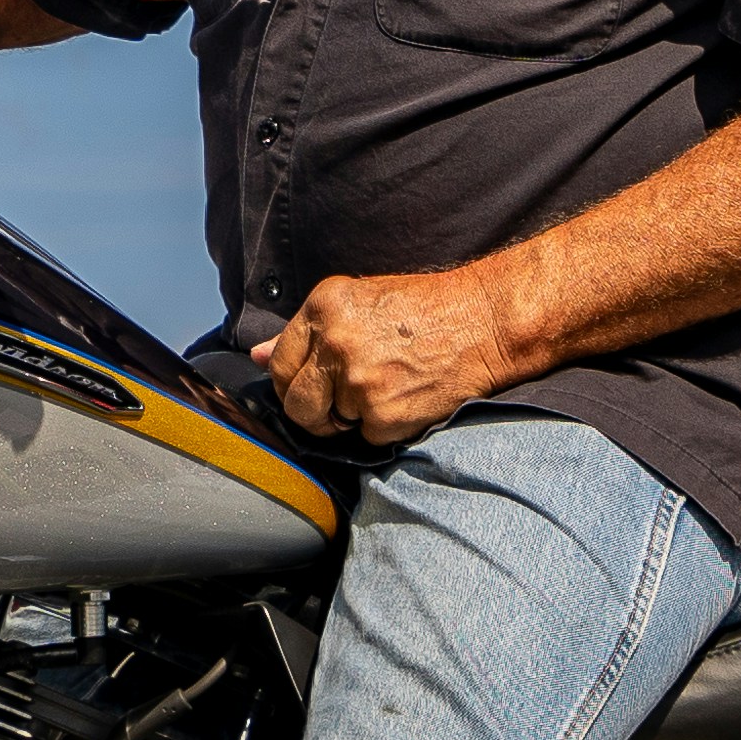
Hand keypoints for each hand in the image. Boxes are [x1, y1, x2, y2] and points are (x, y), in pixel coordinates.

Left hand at [258, 266, 534, 447]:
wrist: (484, 322)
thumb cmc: (426, 310)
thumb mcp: (360, 303)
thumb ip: (307, 332)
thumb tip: (256, 356)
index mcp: (324, 307)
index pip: (278, 364)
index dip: (293, 383)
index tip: (313, 386)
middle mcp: (334, 342)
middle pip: (295, 403)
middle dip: (315, 411)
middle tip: (345, 401)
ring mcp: (357, 381)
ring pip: (329, 424)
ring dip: (352, 418)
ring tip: (387, 389)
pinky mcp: (382, 413)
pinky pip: (365, 437)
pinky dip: (384, 428)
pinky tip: (407, 398)